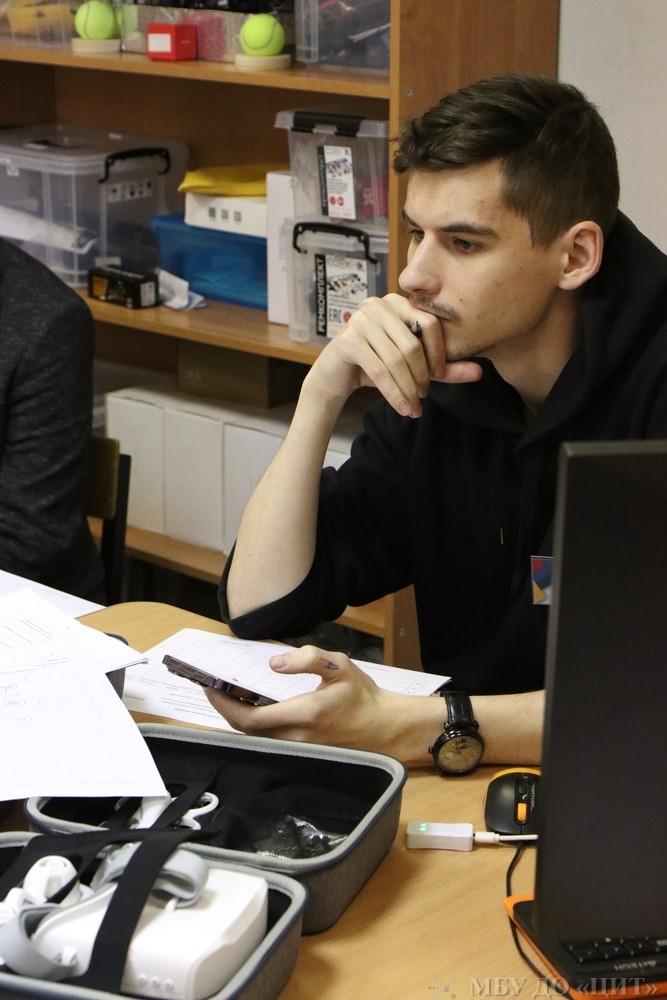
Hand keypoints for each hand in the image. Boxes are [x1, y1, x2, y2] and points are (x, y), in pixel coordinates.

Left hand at [204, 644, 395, 752]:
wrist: (385, 728)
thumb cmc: (362, 696)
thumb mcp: (340, 666)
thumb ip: (307, 659)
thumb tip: (274, 663)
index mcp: (305, 714)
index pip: (250, 717)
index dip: (224, 705)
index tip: (210, 687)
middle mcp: (298, 736)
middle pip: (246, 730)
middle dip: (224, 710)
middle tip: (213, 688)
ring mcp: (299, 749)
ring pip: (256, 737)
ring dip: (238, 718)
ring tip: (228, 695)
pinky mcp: (302, 752)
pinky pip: (269, 741)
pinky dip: (253, 726)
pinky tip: (251, 709)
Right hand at [307, 293, 481, 418]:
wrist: (335, 375)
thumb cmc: (376, 365)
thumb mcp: (413, 366)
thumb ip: (444, 368)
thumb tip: (480, 372)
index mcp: (399, 302)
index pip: (429, 323)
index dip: (438, 352)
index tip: (438, 376)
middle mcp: (379, 304)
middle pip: (412, 343)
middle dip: (421, 375)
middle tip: (423, 396)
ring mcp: (362, 319)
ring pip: (396, 358)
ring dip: (407, 388)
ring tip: (413, 407)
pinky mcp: (348, 339)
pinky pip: (378, 368)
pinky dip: (392, 392)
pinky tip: (401, 408)